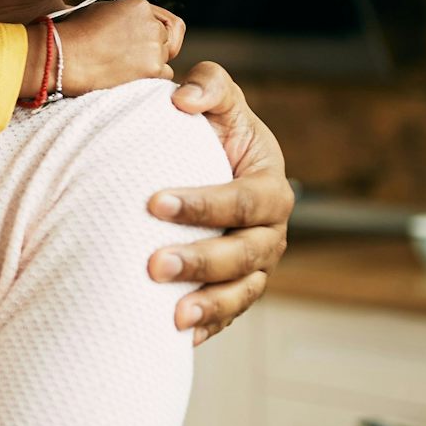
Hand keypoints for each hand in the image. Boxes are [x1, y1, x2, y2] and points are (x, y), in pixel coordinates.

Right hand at [51, 0, 183, 97]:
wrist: (60, 57)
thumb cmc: (70, 35)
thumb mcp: (97, 12)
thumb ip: (122, 16)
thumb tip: (130, 28)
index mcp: (137, 5)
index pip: (161, 19)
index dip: (151, 31)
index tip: (140, 42)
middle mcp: (150, 22)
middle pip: (164, 38)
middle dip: (150, 47)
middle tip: (126, 58)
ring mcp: (153, 45)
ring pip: (164, 57)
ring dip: (149, 63)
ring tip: (120, 67)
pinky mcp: (153, 68)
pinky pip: (164, 75)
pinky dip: (149, 79)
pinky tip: (127, 77)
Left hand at [151, 61, 293, 344]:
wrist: (208, 164)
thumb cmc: (210, 130)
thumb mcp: (218, 101)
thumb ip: (209, 86)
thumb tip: (182, 98)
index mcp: (271, 186)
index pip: (244, 199)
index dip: (203, 203)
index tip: (154, 201)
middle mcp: (270, 231)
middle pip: (244, 253)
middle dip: (202, 260)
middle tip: (155, 264)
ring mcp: (256, 265)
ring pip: (242, 292)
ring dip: (209, 305)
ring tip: (173, 316)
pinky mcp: (236, 289)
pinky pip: (228, 315)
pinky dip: (207, 328)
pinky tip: (175, 339)